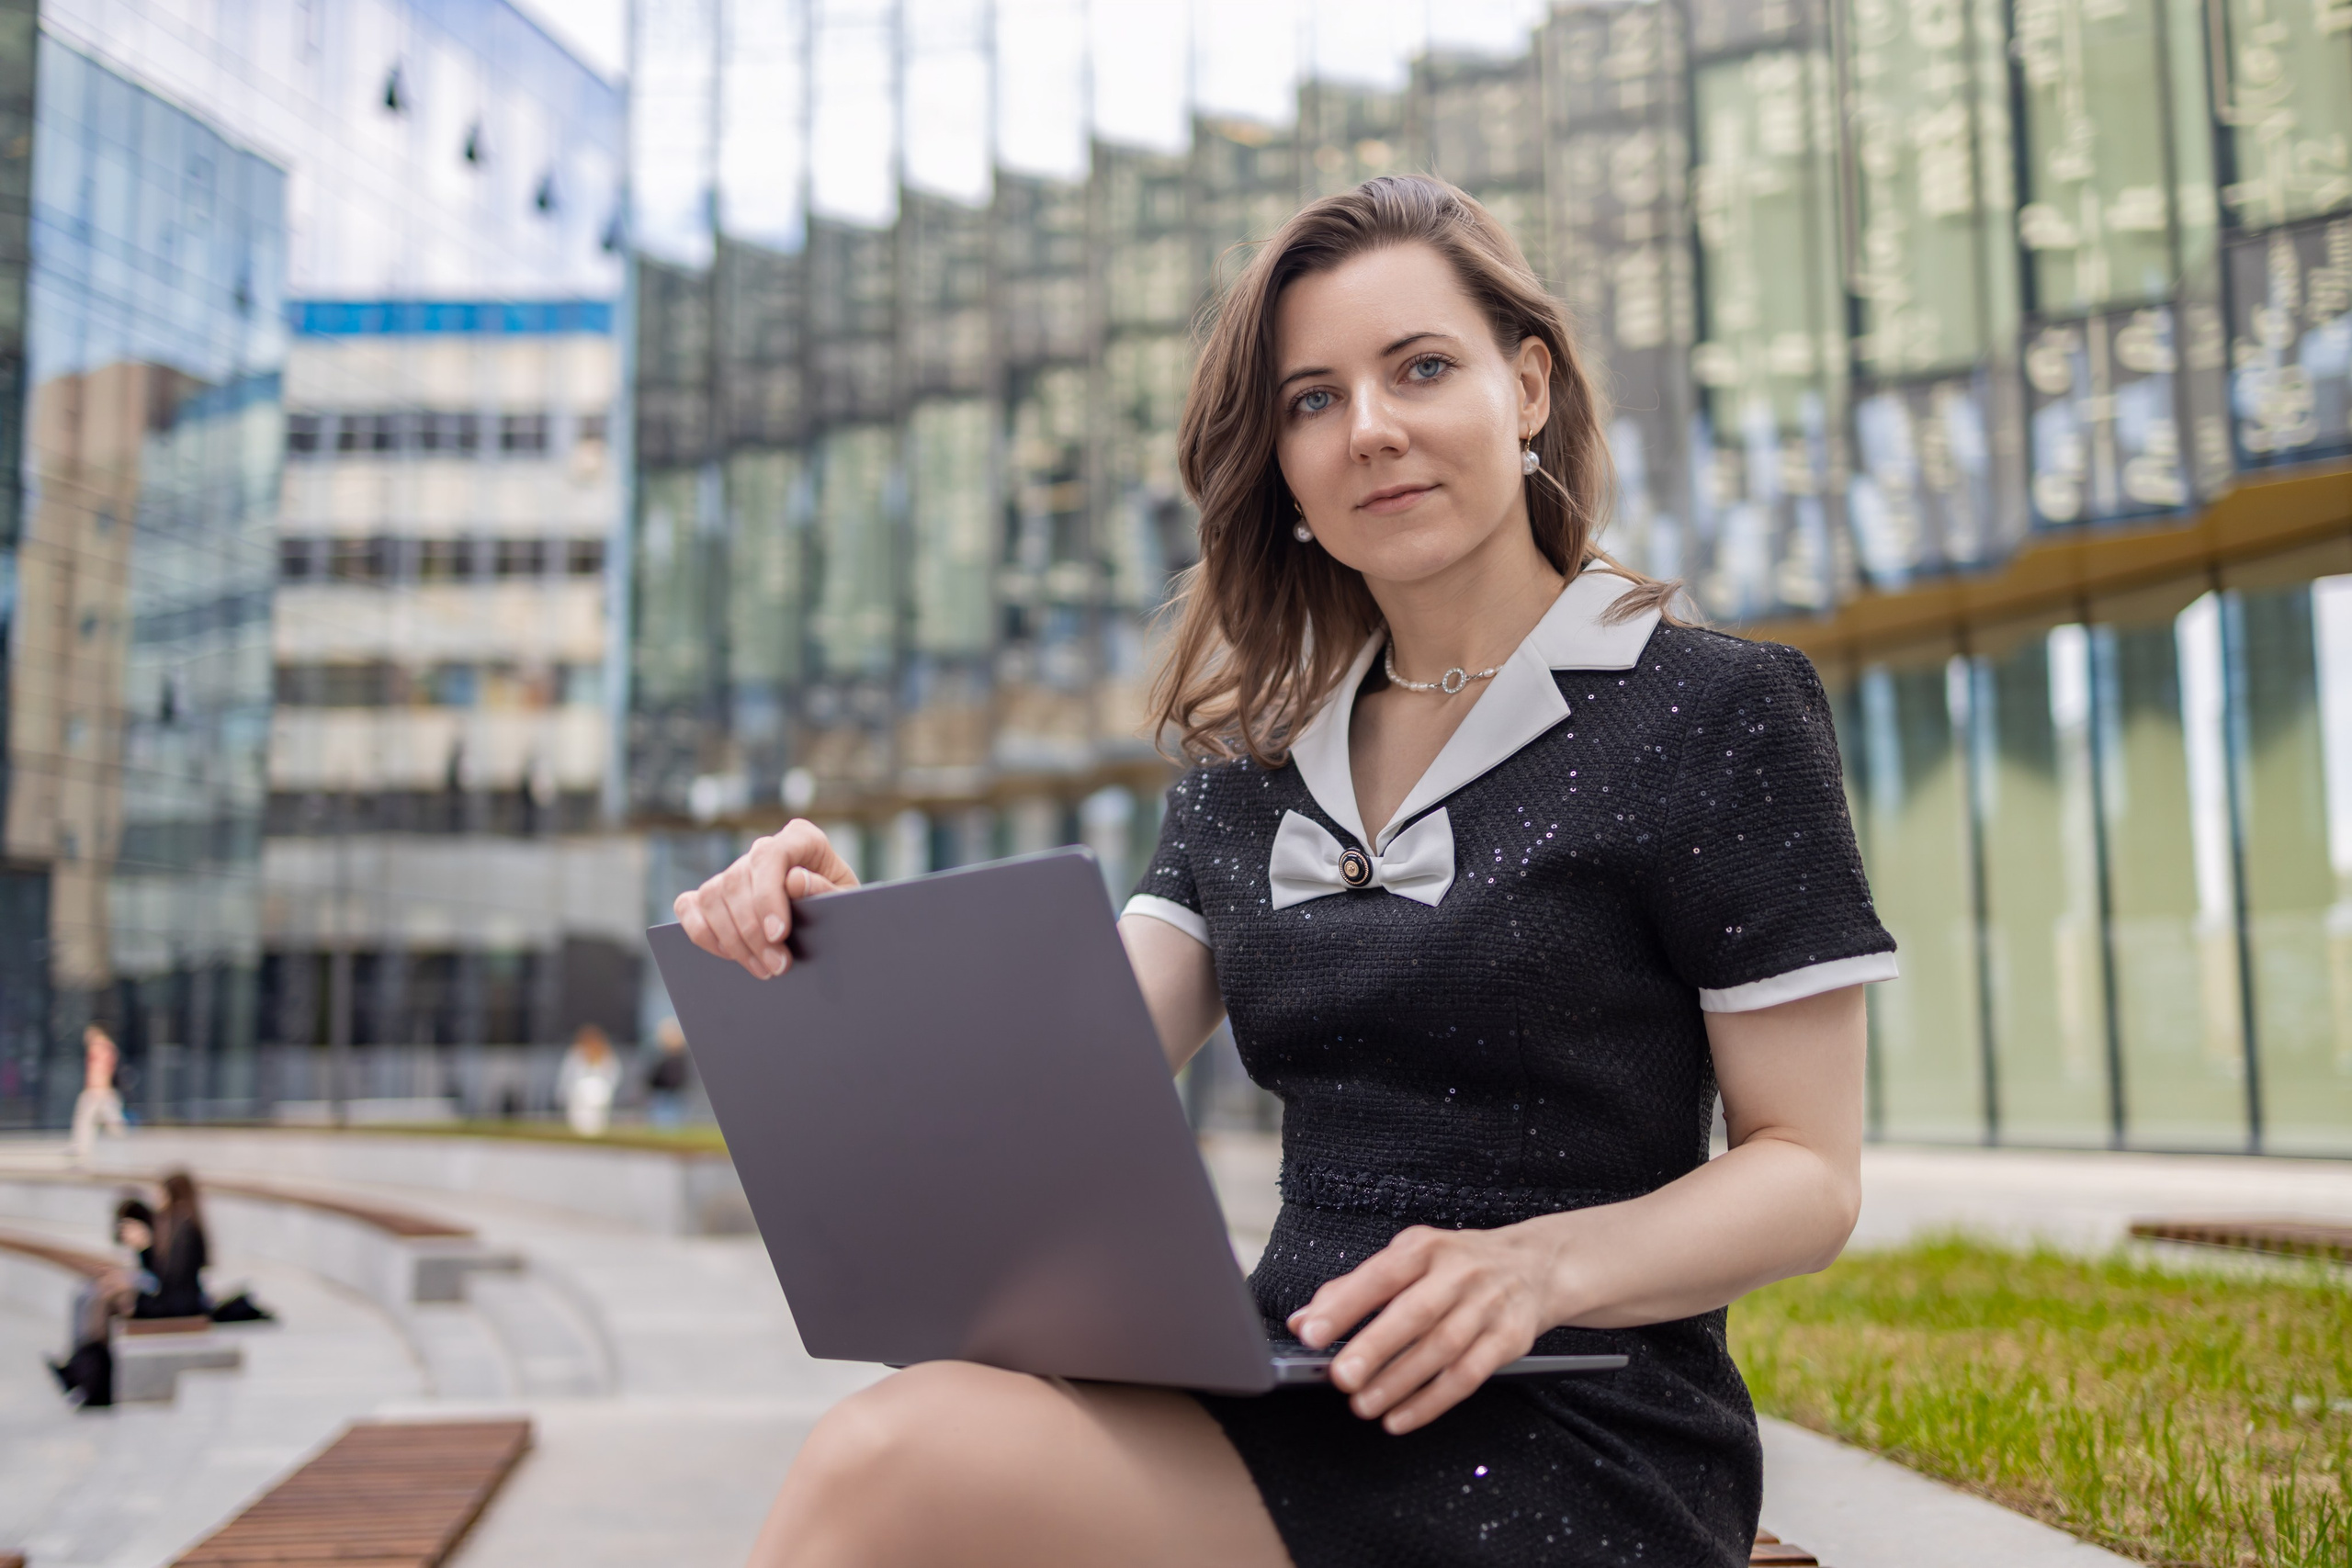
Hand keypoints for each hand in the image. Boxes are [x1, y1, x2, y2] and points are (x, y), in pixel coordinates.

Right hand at [673, 820, 860, 978]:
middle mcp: (763, 849)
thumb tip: (793, 881)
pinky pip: (689, 907)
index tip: (778, 934)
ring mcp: (735, 870)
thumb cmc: (843, 907)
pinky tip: (730, 955)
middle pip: (737, 882)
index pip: (769, 855)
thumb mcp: (847, 900)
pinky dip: (703, 933)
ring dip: (733, 940)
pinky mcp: (714, 893)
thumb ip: (824, 889)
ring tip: (764, 969)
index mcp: (800, 838)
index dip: (767, 896)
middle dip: (753, 932)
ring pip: (712, 897)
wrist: (834, 921)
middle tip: (778, 966)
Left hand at [1286, 1222, 1565, 1434]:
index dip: (1344, 1305)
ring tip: (1364, 1405)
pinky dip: (1431, 1402)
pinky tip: (1401, 1417)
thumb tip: (1304, 1321)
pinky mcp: (1509, 1339)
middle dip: (1374, 1348)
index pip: (1380, 1275)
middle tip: (1340, 1377)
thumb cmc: (1457, 1265)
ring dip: (1399, 1382)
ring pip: (1441, 1349)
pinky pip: (1468, 1376)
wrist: (1534, 1265)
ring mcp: (1487, 1306)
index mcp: (1424, 1248)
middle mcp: (1458, 1273)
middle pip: (1414, 1314)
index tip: (1311, 1333)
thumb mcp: (1408, 1260)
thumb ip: (1353, 1290)